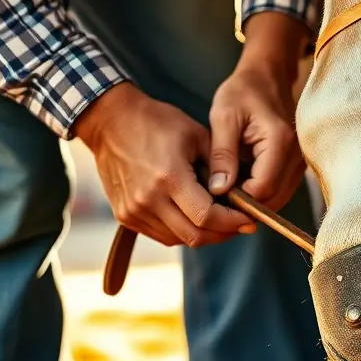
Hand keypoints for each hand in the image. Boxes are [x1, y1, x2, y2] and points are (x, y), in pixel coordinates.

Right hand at [76, 82, 254, 246]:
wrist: (110, 121)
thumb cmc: (157, 122)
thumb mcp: (196, 135)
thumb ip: (220, 167)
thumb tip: (241, 195)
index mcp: (169, 177)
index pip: (207, 216)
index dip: (232, 222)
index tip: (250, 218)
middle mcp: (148, 200)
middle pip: (195, 236)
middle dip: (223, 233)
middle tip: (241, 224)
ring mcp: (133, 211)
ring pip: (178, 239)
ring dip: (204, 234)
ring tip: (220, 221)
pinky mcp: (124, 216)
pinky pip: (161, 235)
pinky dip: (182, 231)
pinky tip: (195, 218)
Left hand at [207, 12, 309, 209]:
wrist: (267, 78)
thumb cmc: (243, 92)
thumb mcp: (224, 117)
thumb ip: (222, 155)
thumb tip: (218, 191)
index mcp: (280, 142)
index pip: (262, 188)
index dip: (238, 198)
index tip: (214, 194)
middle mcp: (297, 157)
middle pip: (273, 199)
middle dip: (244, 204)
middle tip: (217, 195)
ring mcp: (300, 163)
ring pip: (277, 199)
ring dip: (252, 200)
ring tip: (227, 188)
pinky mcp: (296, 167)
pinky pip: (279, 190)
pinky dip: (260, 192)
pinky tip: (240, 182)